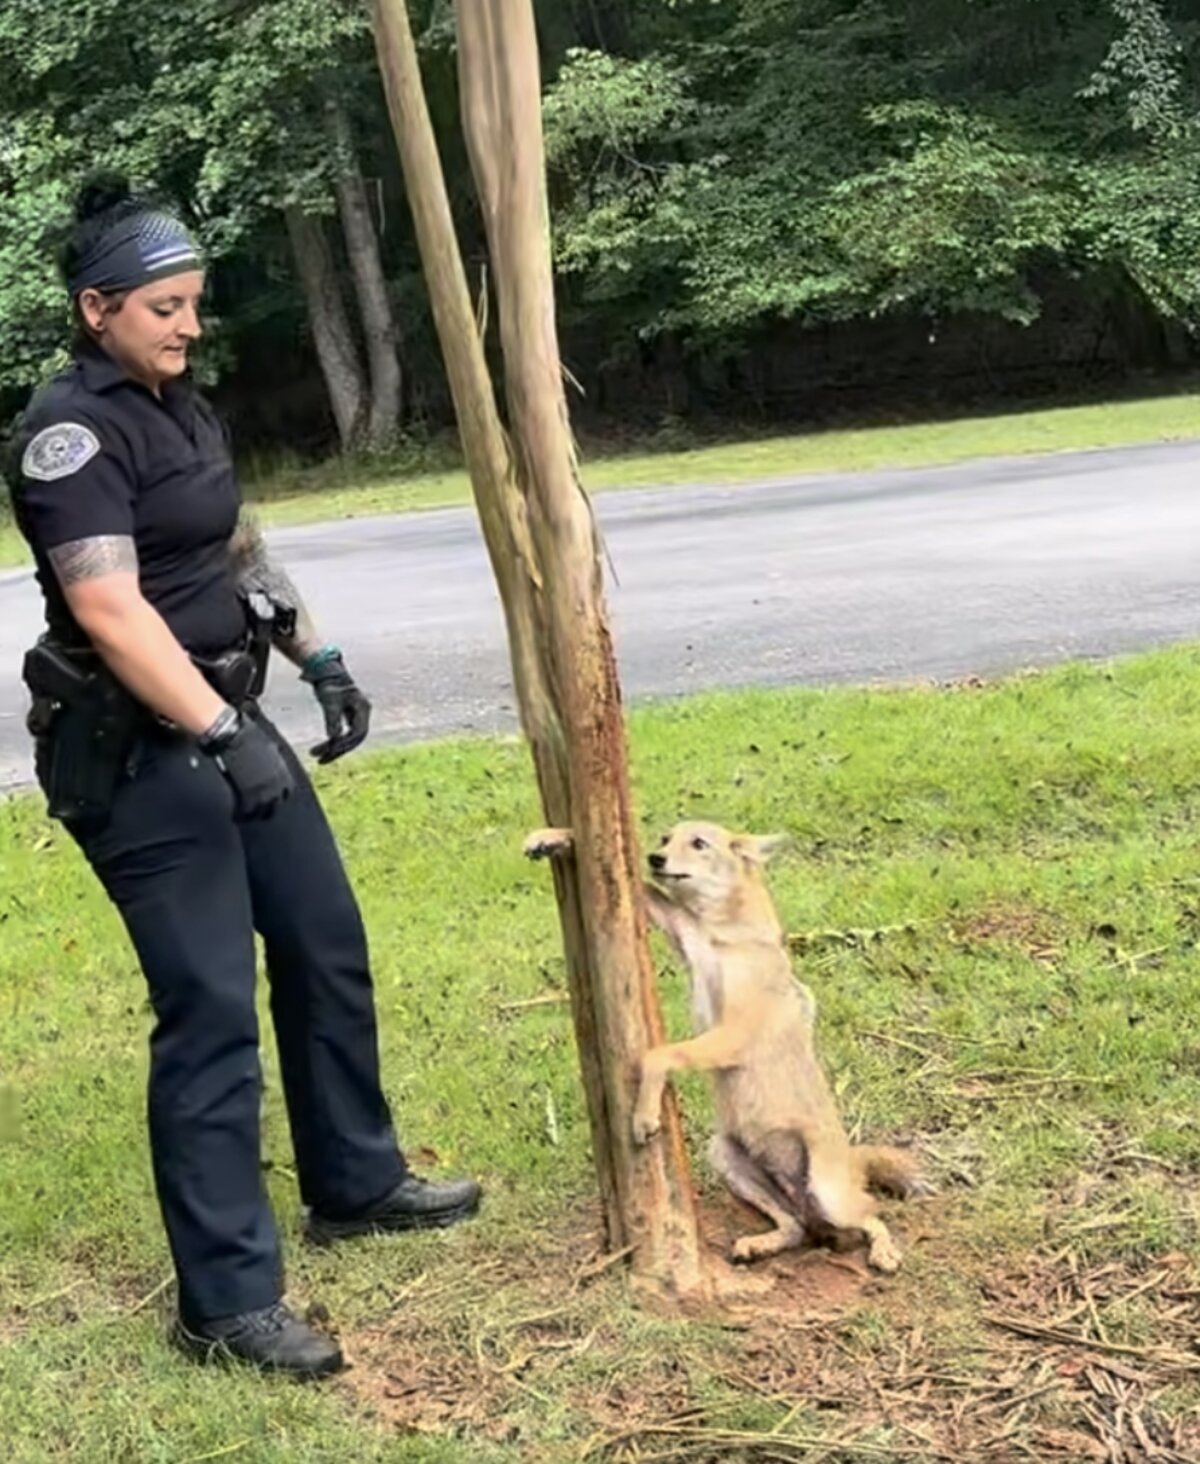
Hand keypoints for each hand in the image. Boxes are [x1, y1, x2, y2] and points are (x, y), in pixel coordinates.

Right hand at [200, 707, 294, 818]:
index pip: (287, 792)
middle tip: (259, 810)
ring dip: (254, 813)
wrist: (232, 737)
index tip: (272, 796)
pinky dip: (242, 814)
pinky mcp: (246, 796)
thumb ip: (274, 761)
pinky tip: (237, 815)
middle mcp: (276, 785)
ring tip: (246, 815)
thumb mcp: (269, 748)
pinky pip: (246, 812)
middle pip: (276, 805)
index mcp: (282, 773)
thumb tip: (273, 762)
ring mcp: (262, 792)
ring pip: (261, 812)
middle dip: (268, 808)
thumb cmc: (249, 736)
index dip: (279, 795)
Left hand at [302, 649, 370, 763]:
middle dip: (337, 750)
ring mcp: (356, 717)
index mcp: (363, 708)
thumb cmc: (330, 683)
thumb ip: (333, 719)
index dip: (345, 743)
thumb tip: (334, 737)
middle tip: (320, 759)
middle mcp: (362, 714)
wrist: (327, 672)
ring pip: (347, 739)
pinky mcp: (348, 719)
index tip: (330, 748)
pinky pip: (342, 735)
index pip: (359, 732)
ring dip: (333, 749)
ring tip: (317, 758)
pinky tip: (322, 749)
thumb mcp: (330, 700)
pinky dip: (332, 743)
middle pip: (353, 739)